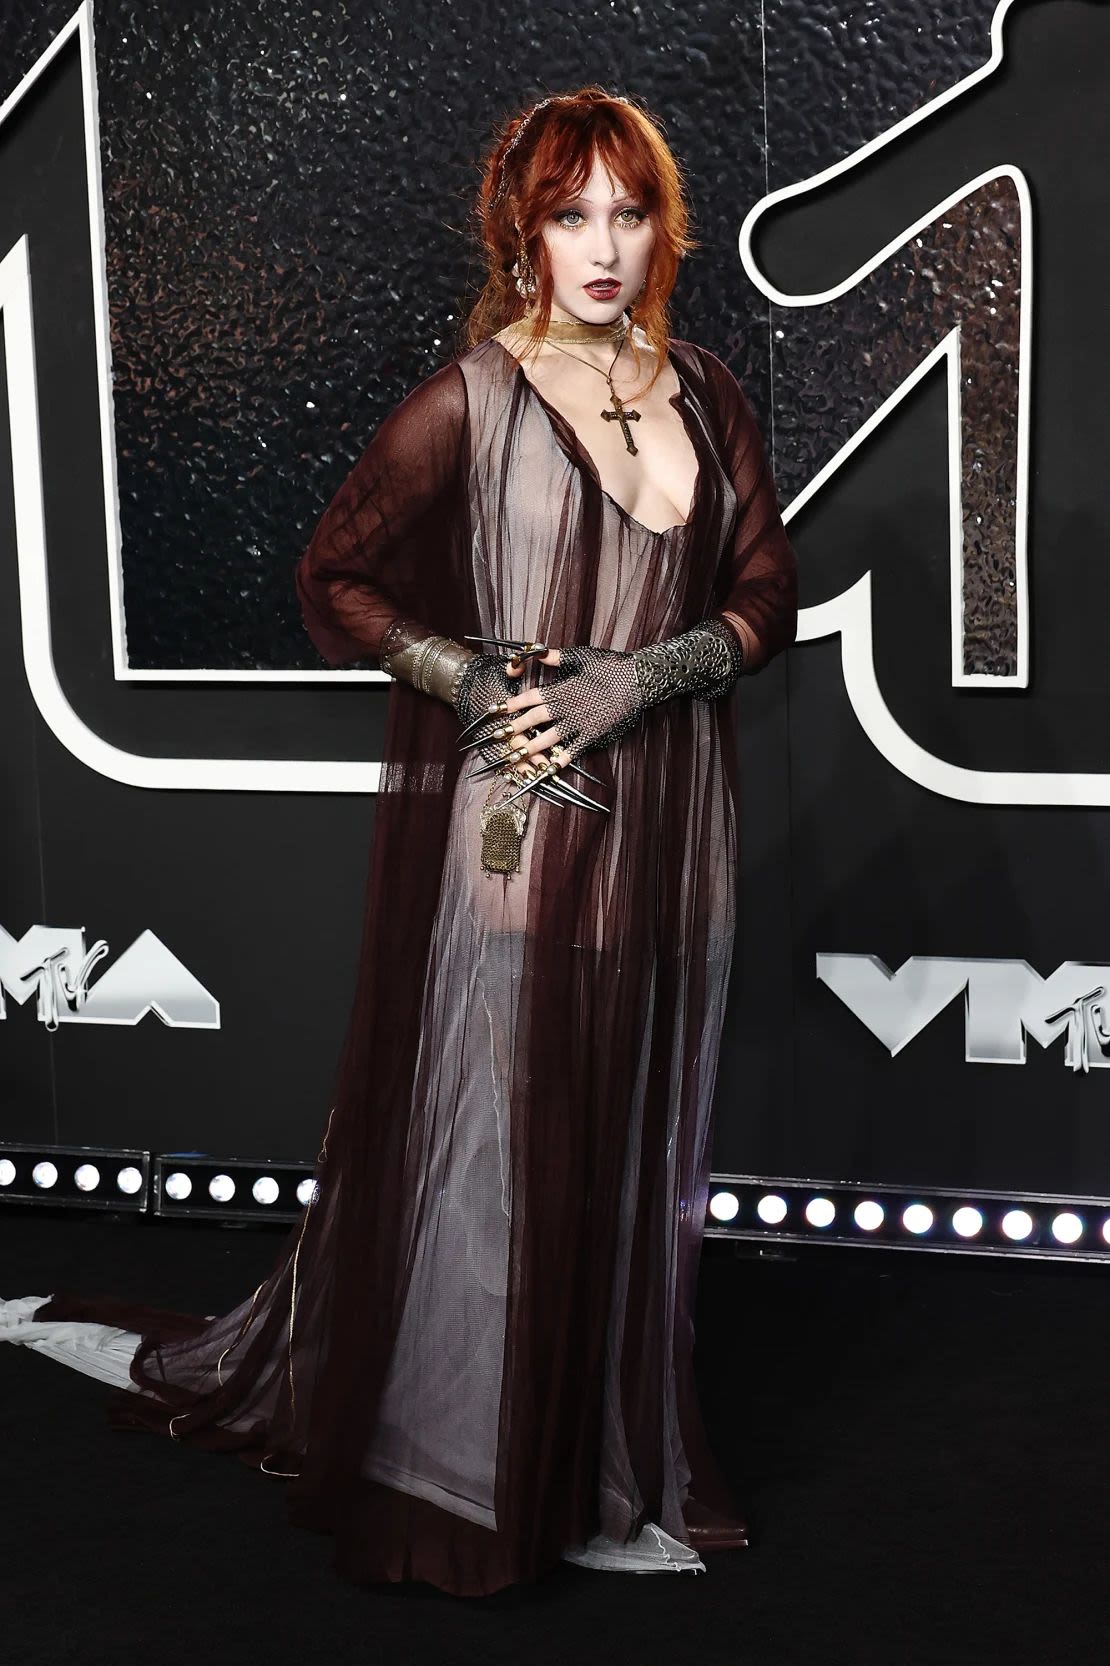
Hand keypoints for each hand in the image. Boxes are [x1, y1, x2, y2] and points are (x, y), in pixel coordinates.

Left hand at [455, 636, 610, 812]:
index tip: (497, 709)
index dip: (512, 704)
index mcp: (561, 688)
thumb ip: (556, 658)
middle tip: (497, 736)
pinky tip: (550, 768)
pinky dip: (561, 759)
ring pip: (549, 738)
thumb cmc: (609, 666)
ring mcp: (579, 722)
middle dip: (514, 728)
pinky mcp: (593, 734)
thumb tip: (538, 653)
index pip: (530, 698)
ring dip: (531, 748)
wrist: (636, 680)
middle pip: (534, 720)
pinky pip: (574, 750)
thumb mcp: (580, 657)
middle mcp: (566, 707)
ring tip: (516, 756)